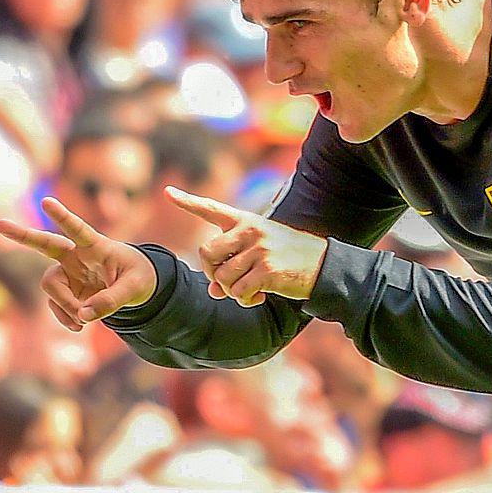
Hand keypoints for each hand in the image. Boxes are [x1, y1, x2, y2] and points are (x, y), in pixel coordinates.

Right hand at [0, 197, 156, 329]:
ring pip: (50, 285)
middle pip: (45, 244)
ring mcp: (68, 274)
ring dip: (63, 305)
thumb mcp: (135, 288)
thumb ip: (112, 300)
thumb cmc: (138, 277)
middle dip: (23, 235)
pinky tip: (79, 325)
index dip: (62, 216)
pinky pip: (56, 305)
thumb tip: (83, 316)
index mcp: (96, 245)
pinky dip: (65, 317)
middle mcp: (77, 256)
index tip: (46, 201)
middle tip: (0, 224)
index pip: (78, 229)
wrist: (134, 287)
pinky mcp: (65, 292)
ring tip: (82, 321)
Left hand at [167, 186, 327, 306]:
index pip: (211, 209)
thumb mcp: (261, 252)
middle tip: (226, 283)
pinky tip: (259, 297)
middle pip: (206, 253)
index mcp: (246, 220)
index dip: (187, 202)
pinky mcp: (267, 269)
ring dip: (231, 291)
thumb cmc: (289, 258)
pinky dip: (244, 299)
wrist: (324, 266)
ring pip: (222, 277)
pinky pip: (239, 291)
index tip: (167, 192)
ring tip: (248, 291)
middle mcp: (250, 230)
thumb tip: (213, 290)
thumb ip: (234, 264)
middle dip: (212, 273)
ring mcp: (259, 249)